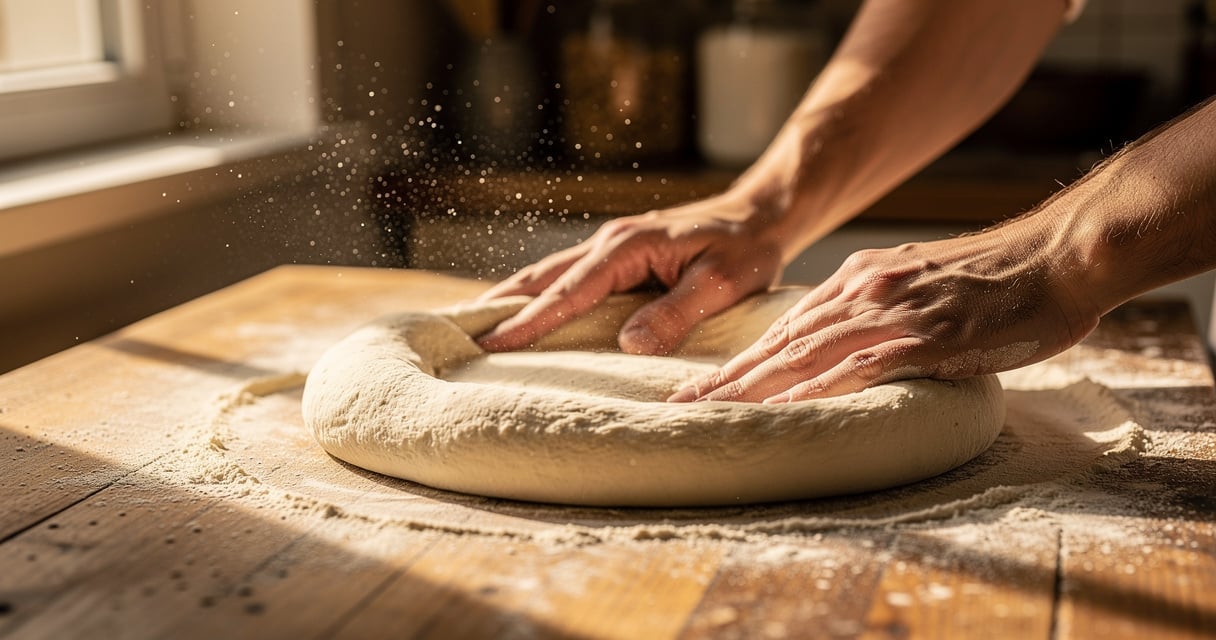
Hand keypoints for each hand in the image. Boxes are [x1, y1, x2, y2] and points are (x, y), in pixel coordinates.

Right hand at [476, 192, 785, 354]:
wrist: (759, 215)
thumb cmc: (745, 249)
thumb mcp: (723, 283)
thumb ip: (677, 312)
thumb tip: (629, 346)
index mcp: (627, 247)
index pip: (568, 291)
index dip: (530, 321)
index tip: (492, 344)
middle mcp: (609, 243)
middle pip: (540, 278)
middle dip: (498, 307)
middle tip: (455, 337)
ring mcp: (609, 247)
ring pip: (547, 276)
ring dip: (510, 300)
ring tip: (472, 329)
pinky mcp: (616, 257)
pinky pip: (566, 279)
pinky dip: (536, 296)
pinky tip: (522, 316)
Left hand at [669, 226, 1100, 402]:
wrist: (1057, 256)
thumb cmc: (998, 277)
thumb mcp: (923, 280)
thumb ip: (882, 306)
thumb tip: (854, 342)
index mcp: (860, 278)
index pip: (786, 327)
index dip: (742, 358)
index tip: (704, 383)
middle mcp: (863, 291)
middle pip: (779, 341)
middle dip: (726, 375)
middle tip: (679, 403)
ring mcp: (890, 313)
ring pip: (803, 354)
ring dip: (751, 386)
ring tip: (708, 410)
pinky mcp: (923, 338)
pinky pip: (856, 369)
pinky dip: (813, 390)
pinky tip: (781, 409)